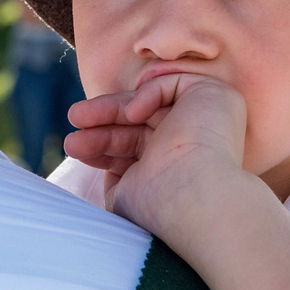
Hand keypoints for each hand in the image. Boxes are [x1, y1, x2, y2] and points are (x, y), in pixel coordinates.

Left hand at [63, 73, 253, 247]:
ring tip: (76, 117)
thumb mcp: (127, 195)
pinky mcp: (217, 97)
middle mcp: (198, 144)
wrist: (194, 198)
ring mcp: (208, 120)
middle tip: (71, 136)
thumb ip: (119, 181)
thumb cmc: (160, 206)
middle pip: (142, 126)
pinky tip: (134, 115)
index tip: (76, 150)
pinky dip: (148, 94)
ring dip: (110, 108)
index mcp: (181, 169)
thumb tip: (108, 171)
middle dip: (103, 127)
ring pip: (152, 104)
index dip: (106, 147)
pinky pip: (172, 84)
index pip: (140, 149)